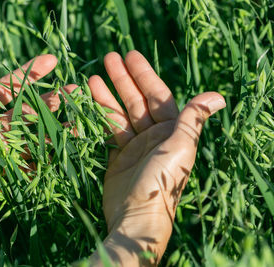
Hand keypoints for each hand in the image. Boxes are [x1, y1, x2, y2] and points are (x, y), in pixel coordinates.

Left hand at [0, 43, 70, 232]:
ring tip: (77, 118)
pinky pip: (27, 166)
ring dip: (54, 128)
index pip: (9, 88)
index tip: (50, 61)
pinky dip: (46, 159)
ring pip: (32, 137)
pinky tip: (65, 149)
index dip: (29, 74)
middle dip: (51, 100)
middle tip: (74, 89)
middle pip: (27, 112)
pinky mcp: (1, 174)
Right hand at [88, 51, 225, 265]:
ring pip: (120, 114)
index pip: (158, 96)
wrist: (137, 217)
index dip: (144, 75)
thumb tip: (217, 96)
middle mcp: (154, 136)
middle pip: (137, 101)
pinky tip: (89, 103)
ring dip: (107, 96)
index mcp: (172, 131)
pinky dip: (99, 117)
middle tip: (108, 57)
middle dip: (123, 80)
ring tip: (92, 77)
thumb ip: (192, 120)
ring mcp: (134, 146)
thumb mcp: (180, 148)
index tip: (130, 56)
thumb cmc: (162, 183)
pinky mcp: (117, 157)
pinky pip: (108, 131)